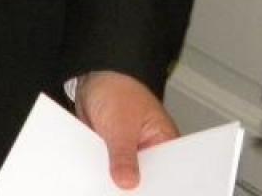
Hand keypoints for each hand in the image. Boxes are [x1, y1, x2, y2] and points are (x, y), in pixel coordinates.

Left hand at [75, 70, 177, 188]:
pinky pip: (108, 169)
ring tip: (103, 185)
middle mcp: (150, 150)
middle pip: (146, 179)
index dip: (156, 186)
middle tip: (119, 190)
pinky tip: (94, 178)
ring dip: (113, 181)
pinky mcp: (112, 153)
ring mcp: (131, 153)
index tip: (139, 191)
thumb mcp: (121, 125)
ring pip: (125, 176)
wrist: (93, 77)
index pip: (167, 173)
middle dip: (133, 186)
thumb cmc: (117, 88)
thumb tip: (127, 183)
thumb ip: (124, 156)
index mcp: (164, 142)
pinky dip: (101, 172)